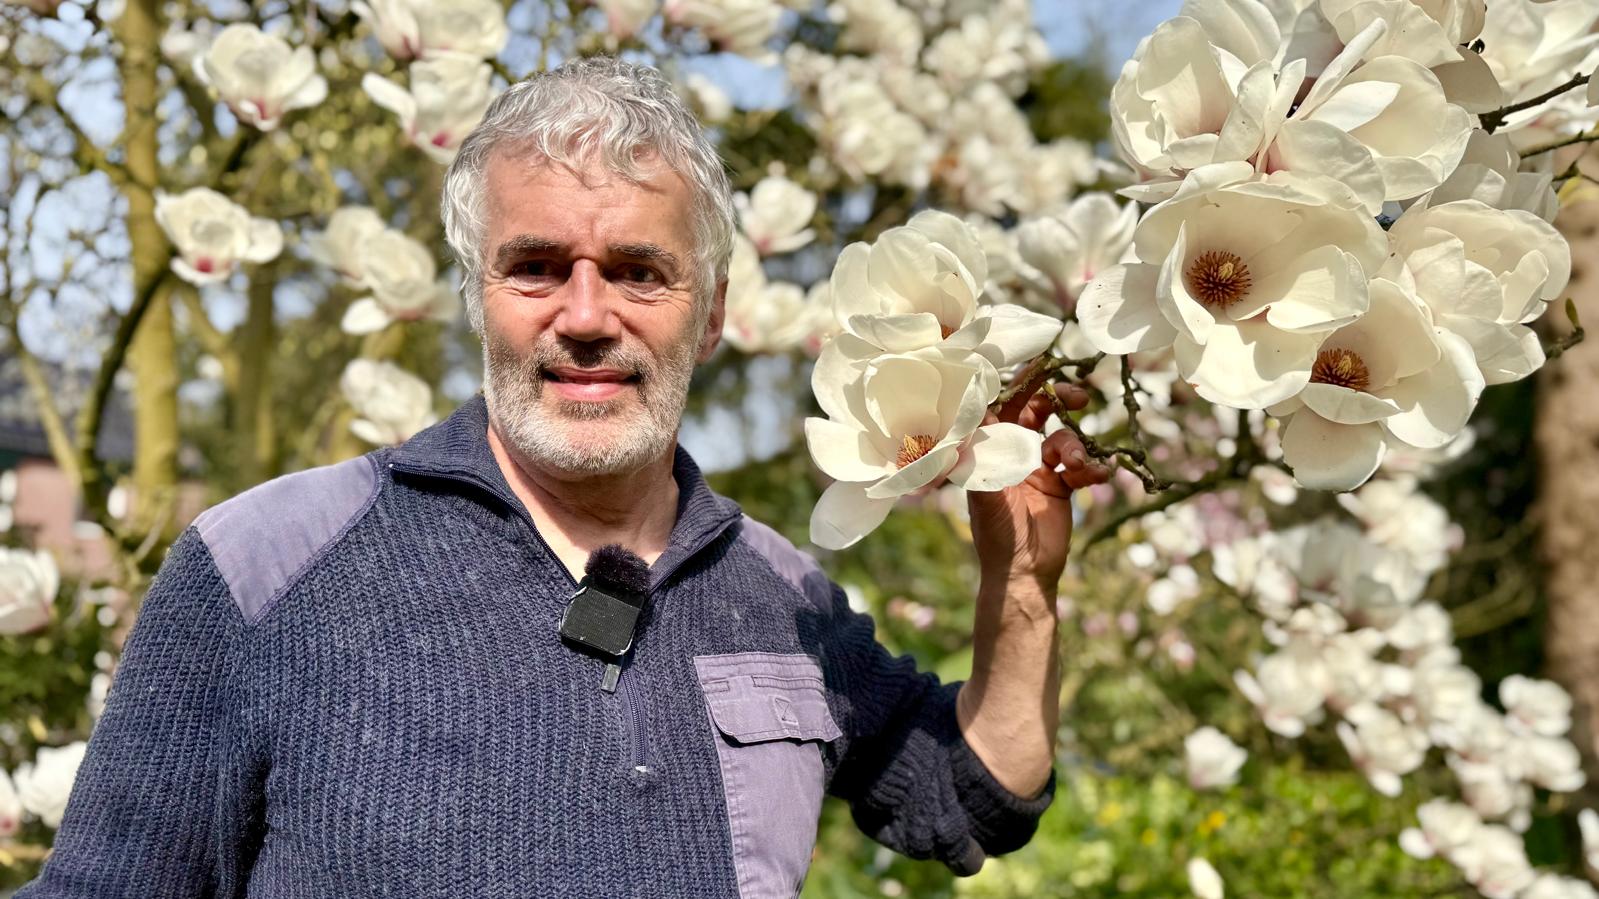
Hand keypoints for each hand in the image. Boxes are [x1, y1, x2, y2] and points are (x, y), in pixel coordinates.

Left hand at [967, 383, 1111, 593]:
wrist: (1024, 573)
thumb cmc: (996, 535)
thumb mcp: (984, 494)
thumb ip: (979, 459)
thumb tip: (966, 422)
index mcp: (990, 449)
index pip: (1003, 405)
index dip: (1021, 384)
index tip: (1042, 365)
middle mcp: (1014, 453)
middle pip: (1039, 411)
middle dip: (1059, 399)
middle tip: (1079, 396)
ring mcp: (1040, 468)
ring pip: (1064, 438)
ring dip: (1075, 446)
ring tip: (1076, 465)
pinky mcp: (1063, 487)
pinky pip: (1083, 467)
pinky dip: (1093, 469)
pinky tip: (1099, 475)